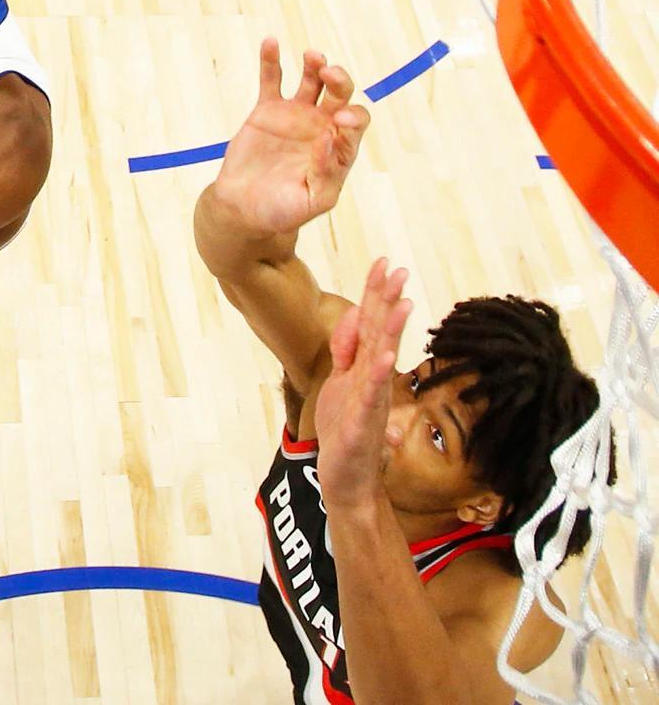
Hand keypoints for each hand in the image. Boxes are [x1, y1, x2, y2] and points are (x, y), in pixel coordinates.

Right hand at [209, 38, 369, 235]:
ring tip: (313, 57)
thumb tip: (330, 140)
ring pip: (312, 81)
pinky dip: (271, 61)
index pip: (355, 122)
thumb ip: (326, 172)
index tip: (338, 121)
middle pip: (340, 93)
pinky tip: (270, 42)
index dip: (353, 116)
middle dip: (340, 80)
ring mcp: (295, 115)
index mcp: (339, 148)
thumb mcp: (313, 201)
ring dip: (316, 65)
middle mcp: (322, 127)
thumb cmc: (282, 211)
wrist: (243, 209)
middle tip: (330, 74)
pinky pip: (272, 80)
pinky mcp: (268, 110)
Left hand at [316, 258, 413, 508]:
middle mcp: (373, 380)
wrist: (347, 480)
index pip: (373, 324)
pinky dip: (377, 377)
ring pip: (381, 361)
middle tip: (400, 270)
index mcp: (365, 368)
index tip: (384, 262)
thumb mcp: (340, 382)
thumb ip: (346, 350)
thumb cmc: (345, 429)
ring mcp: (371, 401)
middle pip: (382, 334)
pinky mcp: (363, 425)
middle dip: (389, 302)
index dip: (377, 293)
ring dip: (392, 332)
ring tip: (402, 303)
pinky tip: (384, 357)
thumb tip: (356, 315)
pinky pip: (371, 397)